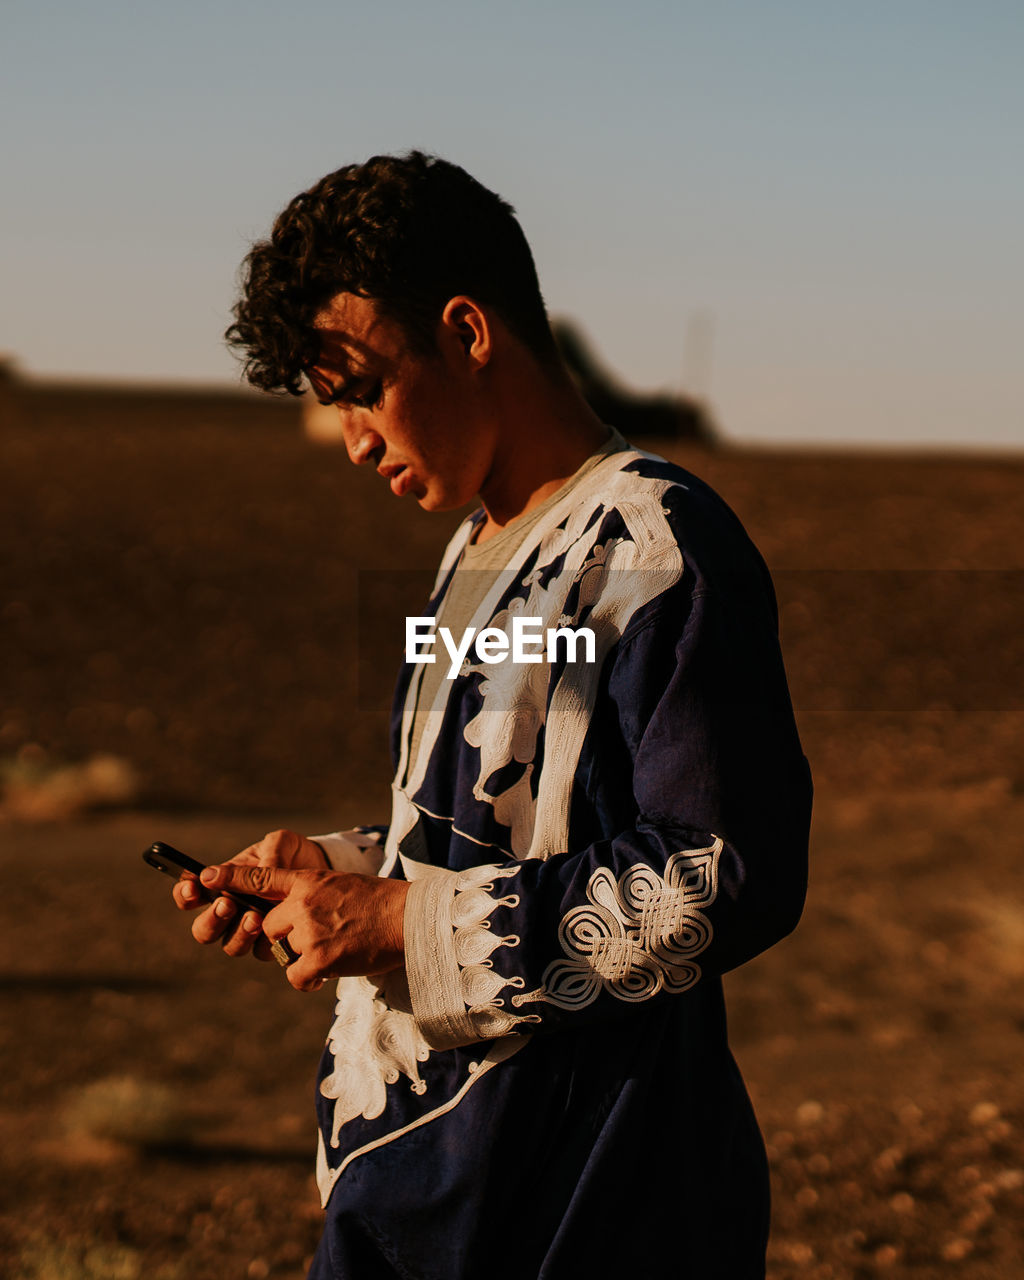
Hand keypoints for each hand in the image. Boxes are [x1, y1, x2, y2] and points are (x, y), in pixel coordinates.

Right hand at [172, 828, 328, 960]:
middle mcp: (231, 912)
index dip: (184, 894)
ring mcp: (250, 930)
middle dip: (212, 920)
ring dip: (239, 934)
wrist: (326, 870)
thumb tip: (237, 875)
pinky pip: (263, 951)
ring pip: (231, 946)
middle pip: (204, 930)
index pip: (190, 895)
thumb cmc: (294, 854)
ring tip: (255, 917)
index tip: (193, 888)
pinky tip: (280, 930)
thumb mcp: (281, 844)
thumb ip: (264, 856)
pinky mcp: (274, 943)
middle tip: (228, 905)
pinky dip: (268, 942)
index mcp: (223, 885)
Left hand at [197, 863, 409, 991]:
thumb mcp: (339, 885)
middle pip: (270, 926)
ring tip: (338, 947)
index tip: (204, 879)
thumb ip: (309, 896)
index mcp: (308, 881)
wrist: (408, 919)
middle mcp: (302, 903)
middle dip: (289, 936)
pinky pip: (295, 976)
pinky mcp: (319, 958)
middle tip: (323, 936)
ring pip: (286, 952)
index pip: (261, 876)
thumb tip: (289, 920)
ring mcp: (309, 931)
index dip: (230, 878)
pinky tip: (332, 969)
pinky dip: (310, 979)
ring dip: (306, 957)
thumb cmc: (379, 903)